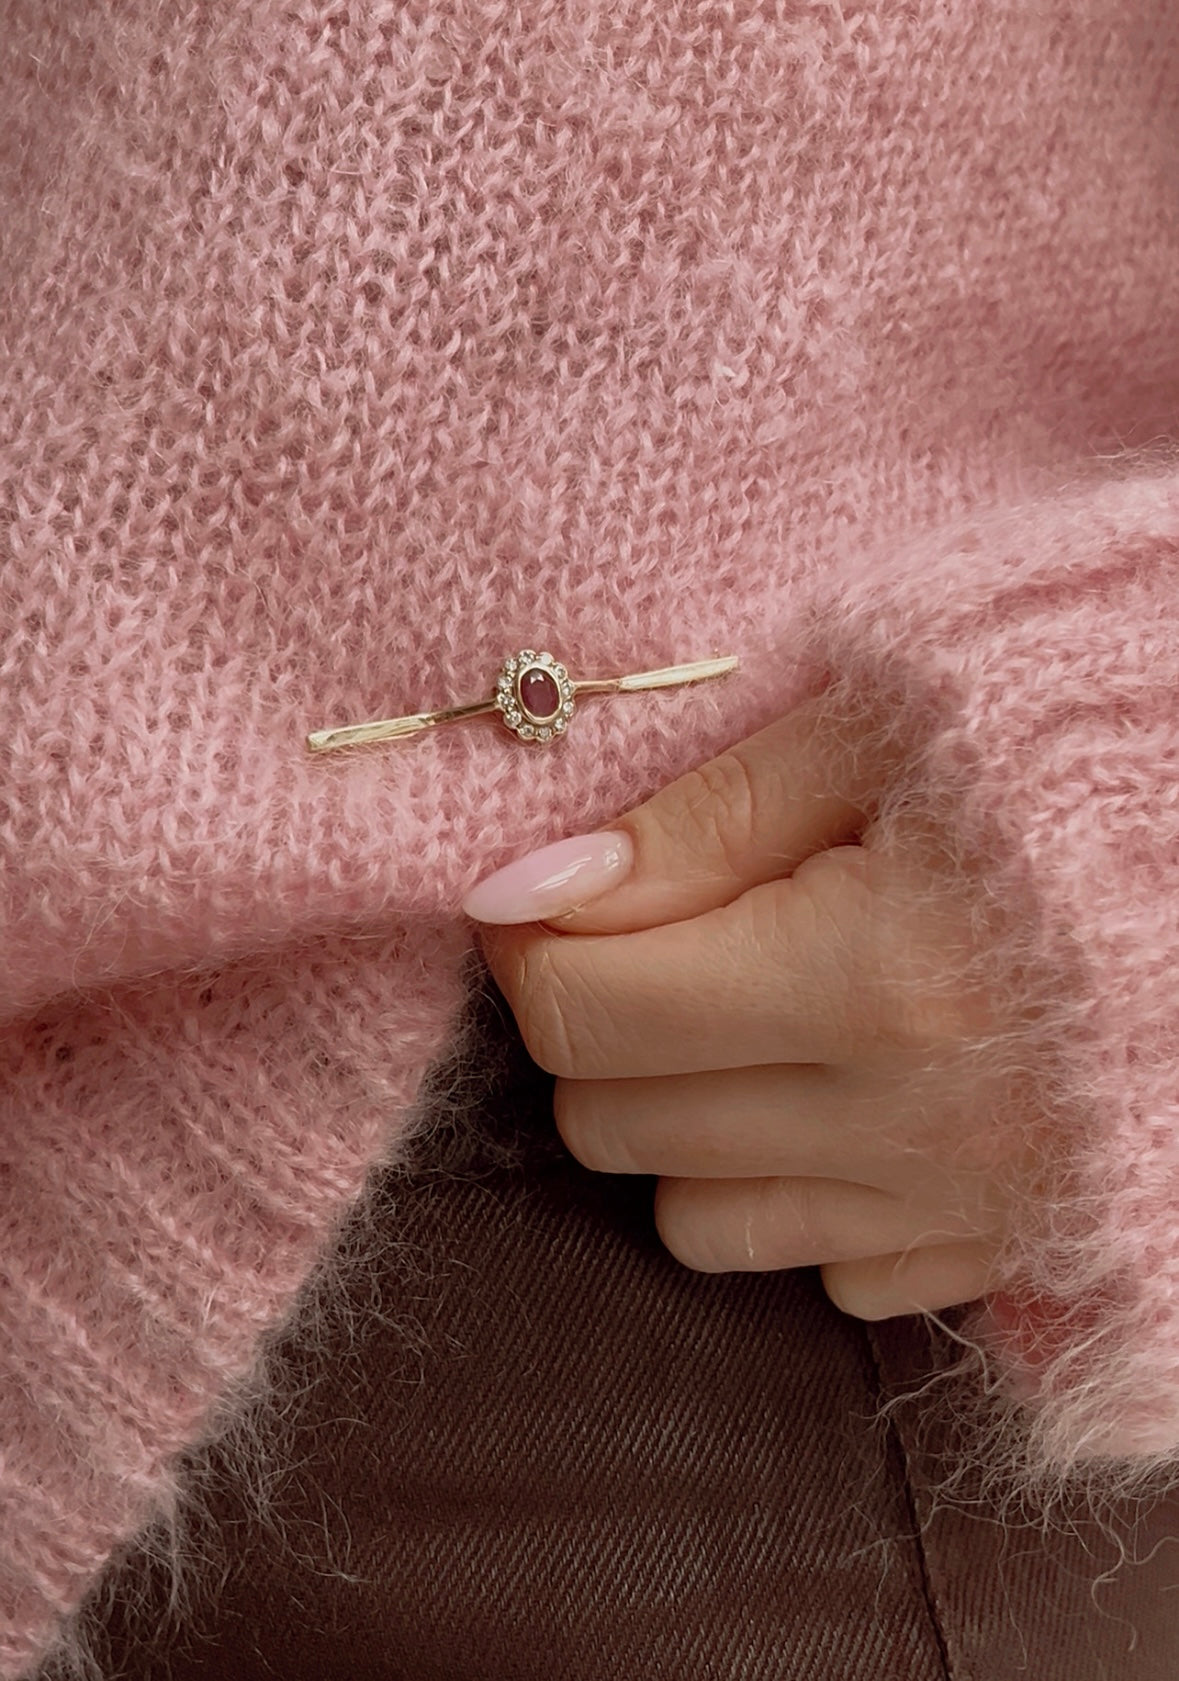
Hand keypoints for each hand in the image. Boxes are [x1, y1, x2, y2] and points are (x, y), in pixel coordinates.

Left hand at [463, 694, 1030, 1320]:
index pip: (587, 1015)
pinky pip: (824, 1273)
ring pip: (697, 1222)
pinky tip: (852, 1091)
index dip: (537, 949)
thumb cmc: (1068, 749)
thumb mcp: (884, 728)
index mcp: (875, 979)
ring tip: (760, 1016)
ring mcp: (967, 1207)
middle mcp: (915, 1125)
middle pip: (618, 1127)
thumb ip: (698, 821)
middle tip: (665, 939)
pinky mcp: (1009, 1251)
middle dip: (604, 1029)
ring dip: (687, 1122)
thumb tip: (523, 893)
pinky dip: (799, 1192)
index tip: (550, 901)